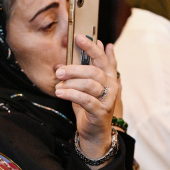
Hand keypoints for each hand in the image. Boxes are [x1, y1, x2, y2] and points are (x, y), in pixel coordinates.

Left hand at [54, 34, 119, 163]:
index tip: (78, 37)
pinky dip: (71, 94)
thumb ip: (88, 66)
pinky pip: (85, 99)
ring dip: (71, 83)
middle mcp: (111, 85)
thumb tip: (93, 45)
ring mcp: (108, 99)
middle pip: (94, 71)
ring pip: (89, 84)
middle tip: (59, 70)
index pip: (101, 58)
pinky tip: (60, 92)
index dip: (91, 47)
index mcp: (108, 76)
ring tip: (58, 85)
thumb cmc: (89, 105)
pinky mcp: (101, 111)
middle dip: (74, 69)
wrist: (94, 132)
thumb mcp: (86, 85)